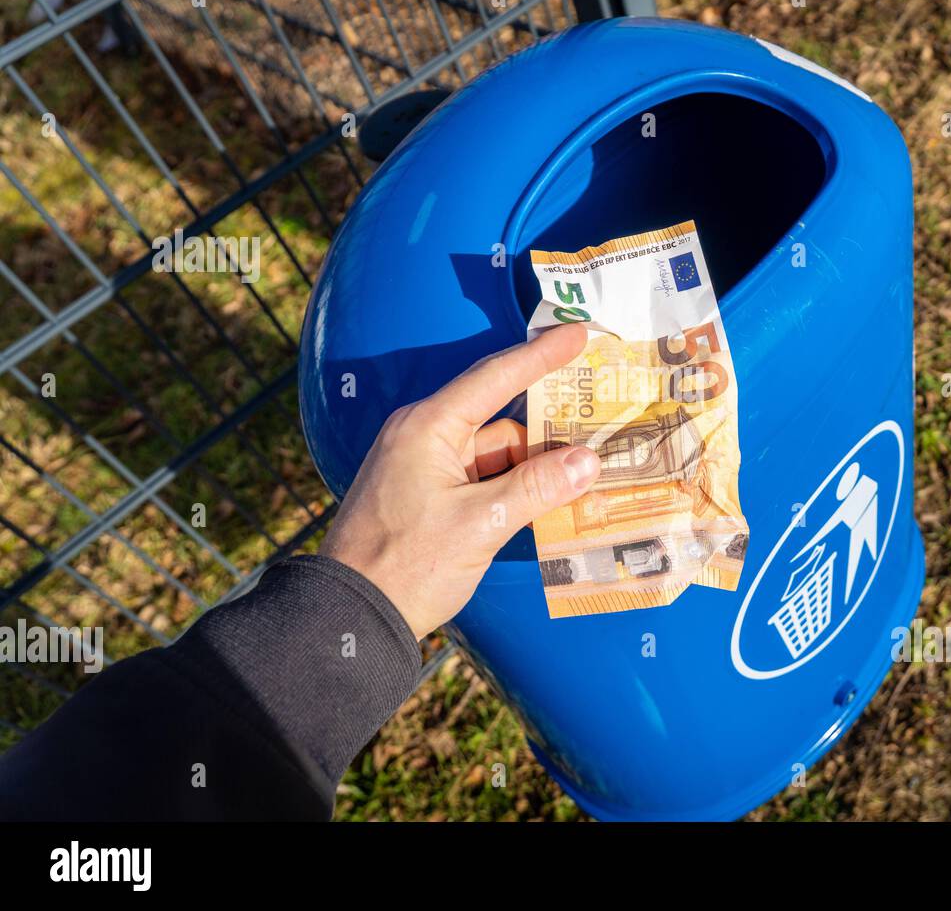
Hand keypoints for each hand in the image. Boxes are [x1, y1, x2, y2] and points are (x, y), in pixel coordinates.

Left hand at [320, 324, 599, 638]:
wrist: (350, 617)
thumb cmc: (405, 566)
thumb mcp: (479, 525)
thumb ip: (535, 488)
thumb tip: (587, 461)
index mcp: (428, 428)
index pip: (494, 377)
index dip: (541, 355)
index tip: (579, 333)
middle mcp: (425, 437)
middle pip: (502, 420)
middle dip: (550, 429)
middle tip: (601, 424)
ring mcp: (426, 468)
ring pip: (497, 454)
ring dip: (535, 469)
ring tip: (588, 480)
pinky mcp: (429, 497)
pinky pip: (484, 480)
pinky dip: (516, 490)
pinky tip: (551, 506)